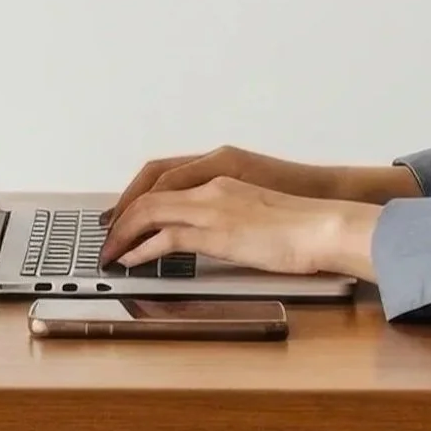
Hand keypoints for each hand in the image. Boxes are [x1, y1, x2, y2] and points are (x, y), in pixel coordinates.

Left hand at [101, 146, 341, 229]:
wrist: (324, 224)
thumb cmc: (303, 220)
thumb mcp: (260, 204)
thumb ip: (233, 208)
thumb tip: (216, 228)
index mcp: (223, 170)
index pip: (164, 174)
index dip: (137, 192)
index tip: (122, 211)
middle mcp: (212, 182)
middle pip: (149, 190)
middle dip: (121, 213)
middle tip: (106, 234)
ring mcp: (212, 205)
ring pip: (150, 210)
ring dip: (124, 232)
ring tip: (110, 252)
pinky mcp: (215, 231)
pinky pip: (165, 237)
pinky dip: (142, 248)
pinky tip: (132, 260)